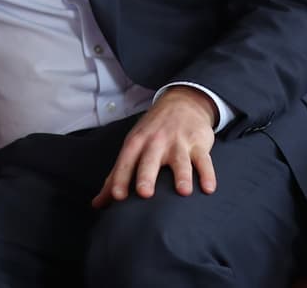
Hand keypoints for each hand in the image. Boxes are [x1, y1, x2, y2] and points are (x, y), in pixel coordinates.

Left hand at [91, 86, 216, 208]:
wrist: (182, 103)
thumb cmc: (151, 132)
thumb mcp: (132, 147)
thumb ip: (116, 176)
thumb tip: (97, 204)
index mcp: (136, 142)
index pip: (125, 161)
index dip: (120, 178)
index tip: (117, 197)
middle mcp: (156, 141)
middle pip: (150, 160)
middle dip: (147, 176)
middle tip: (145, 193)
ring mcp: (178, 142)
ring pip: (180, 160)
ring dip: (182, 175)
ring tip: (183, 192)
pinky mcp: (198, 144)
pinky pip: (204, 160)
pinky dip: (207, 174)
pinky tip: (209, 189)